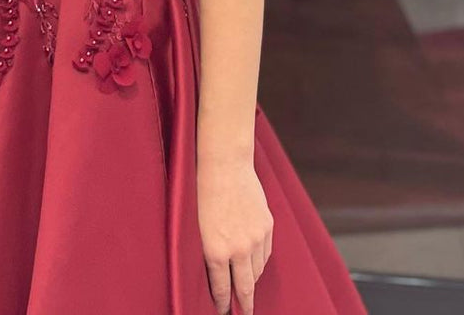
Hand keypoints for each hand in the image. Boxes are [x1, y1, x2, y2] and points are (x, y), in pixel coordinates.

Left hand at [198, 161, 272, 313]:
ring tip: (246, 285)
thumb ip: (207, 253)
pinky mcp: (267, 226)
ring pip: (257, 271)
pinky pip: (265, 253)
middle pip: (245, 287)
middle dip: (244, 304)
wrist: (224, 163)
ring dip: (251, 280)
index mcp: (215, 251)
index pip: (222, 290)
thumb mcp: (196, 227)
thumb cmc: (202, 191)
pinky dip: (259, 261)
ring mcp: (256, 238)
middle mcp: (238, 249)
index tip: (224, 313)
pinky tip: (253, 261)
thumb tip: (214, 275)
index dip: (224, 305)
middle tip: (244, 314)